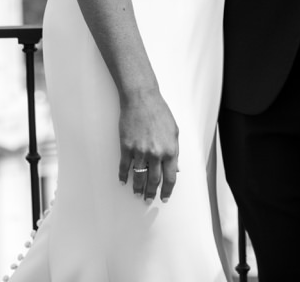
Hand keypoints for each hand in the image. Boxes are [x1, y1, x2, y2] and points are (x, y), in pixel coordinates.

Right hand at [117, 87, 179, 203]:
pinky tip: (123, 181)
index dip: (167, 190)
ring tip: (136, 194)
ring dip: (137, 188)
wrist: (141, 99)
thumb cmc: (160, 113)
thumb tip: (176, 168)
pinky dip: (123, 176)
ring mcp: (140, 151)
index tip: (164, 197)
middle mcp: (155, 154)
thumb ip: (175, 151)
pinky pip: (124, 166)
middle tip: (148, 200)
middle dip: (151, 193)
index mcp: (170, 151)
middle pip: (153, 180)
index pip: (169, 178)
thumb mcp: (174, 131)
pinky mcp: (126, 147)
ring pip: (139, 176)